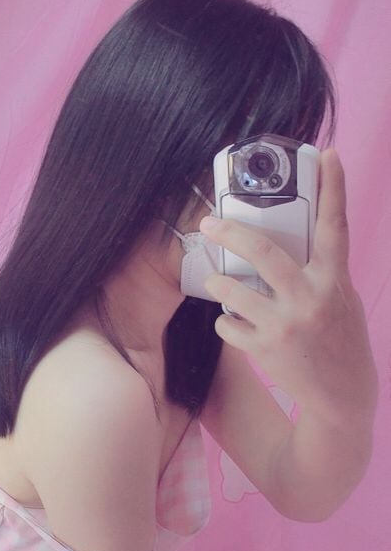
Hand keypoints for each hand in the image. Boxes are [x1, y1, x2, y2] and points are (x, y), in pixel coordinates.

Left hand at [201, 149, 378, 425]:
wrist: (341, 396)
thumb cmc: (339, 339)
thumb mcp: (340, 298)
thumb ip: (319, 270)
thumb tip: (295, 237)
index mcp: (335, 280)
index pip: (336, 225)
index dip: (333, 187)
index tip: (326, 155)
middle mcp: (311, 298)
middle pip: (264, 252)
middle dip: (231, 232)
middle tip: (208, 222)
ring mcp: (286, 324)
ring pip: (233, 291)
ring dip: (218, 284)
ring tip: (216, 280)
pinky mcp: (265, 349)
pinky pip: (228, 325)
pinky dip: (226, 322)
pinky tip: (235, 324)